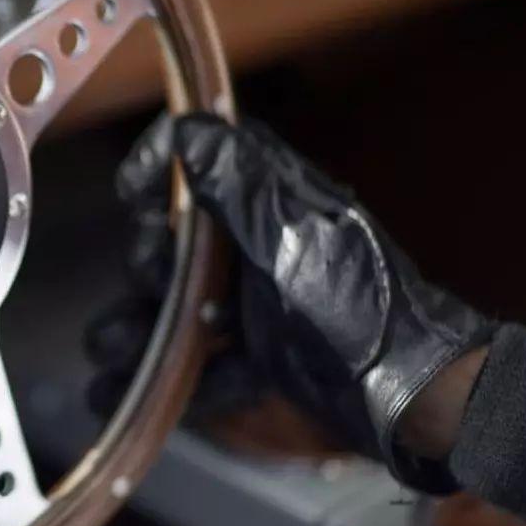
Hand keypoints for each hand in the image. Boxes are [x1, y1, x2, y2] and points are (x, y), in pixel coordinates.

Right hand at [90, 112, 495, 492]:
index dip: (159, 167)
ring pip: (182, 308)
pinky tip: (135, 396)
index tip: (131, 194)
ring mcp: (262, 302)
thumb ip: (238, 185)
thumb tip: (187, 129)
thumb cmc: (357, 308)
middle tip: (152, 283)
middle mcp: (261, 246)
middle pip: (179, 241)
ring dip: (141, 330)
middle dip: (148, 264)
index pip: (205, 160)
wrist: (414, 396)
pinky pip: (208, 364)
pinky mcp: (266, 354)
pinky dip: (175, 382)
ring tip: (111, 355)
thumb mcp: (293, 238)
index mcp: (272, 205)